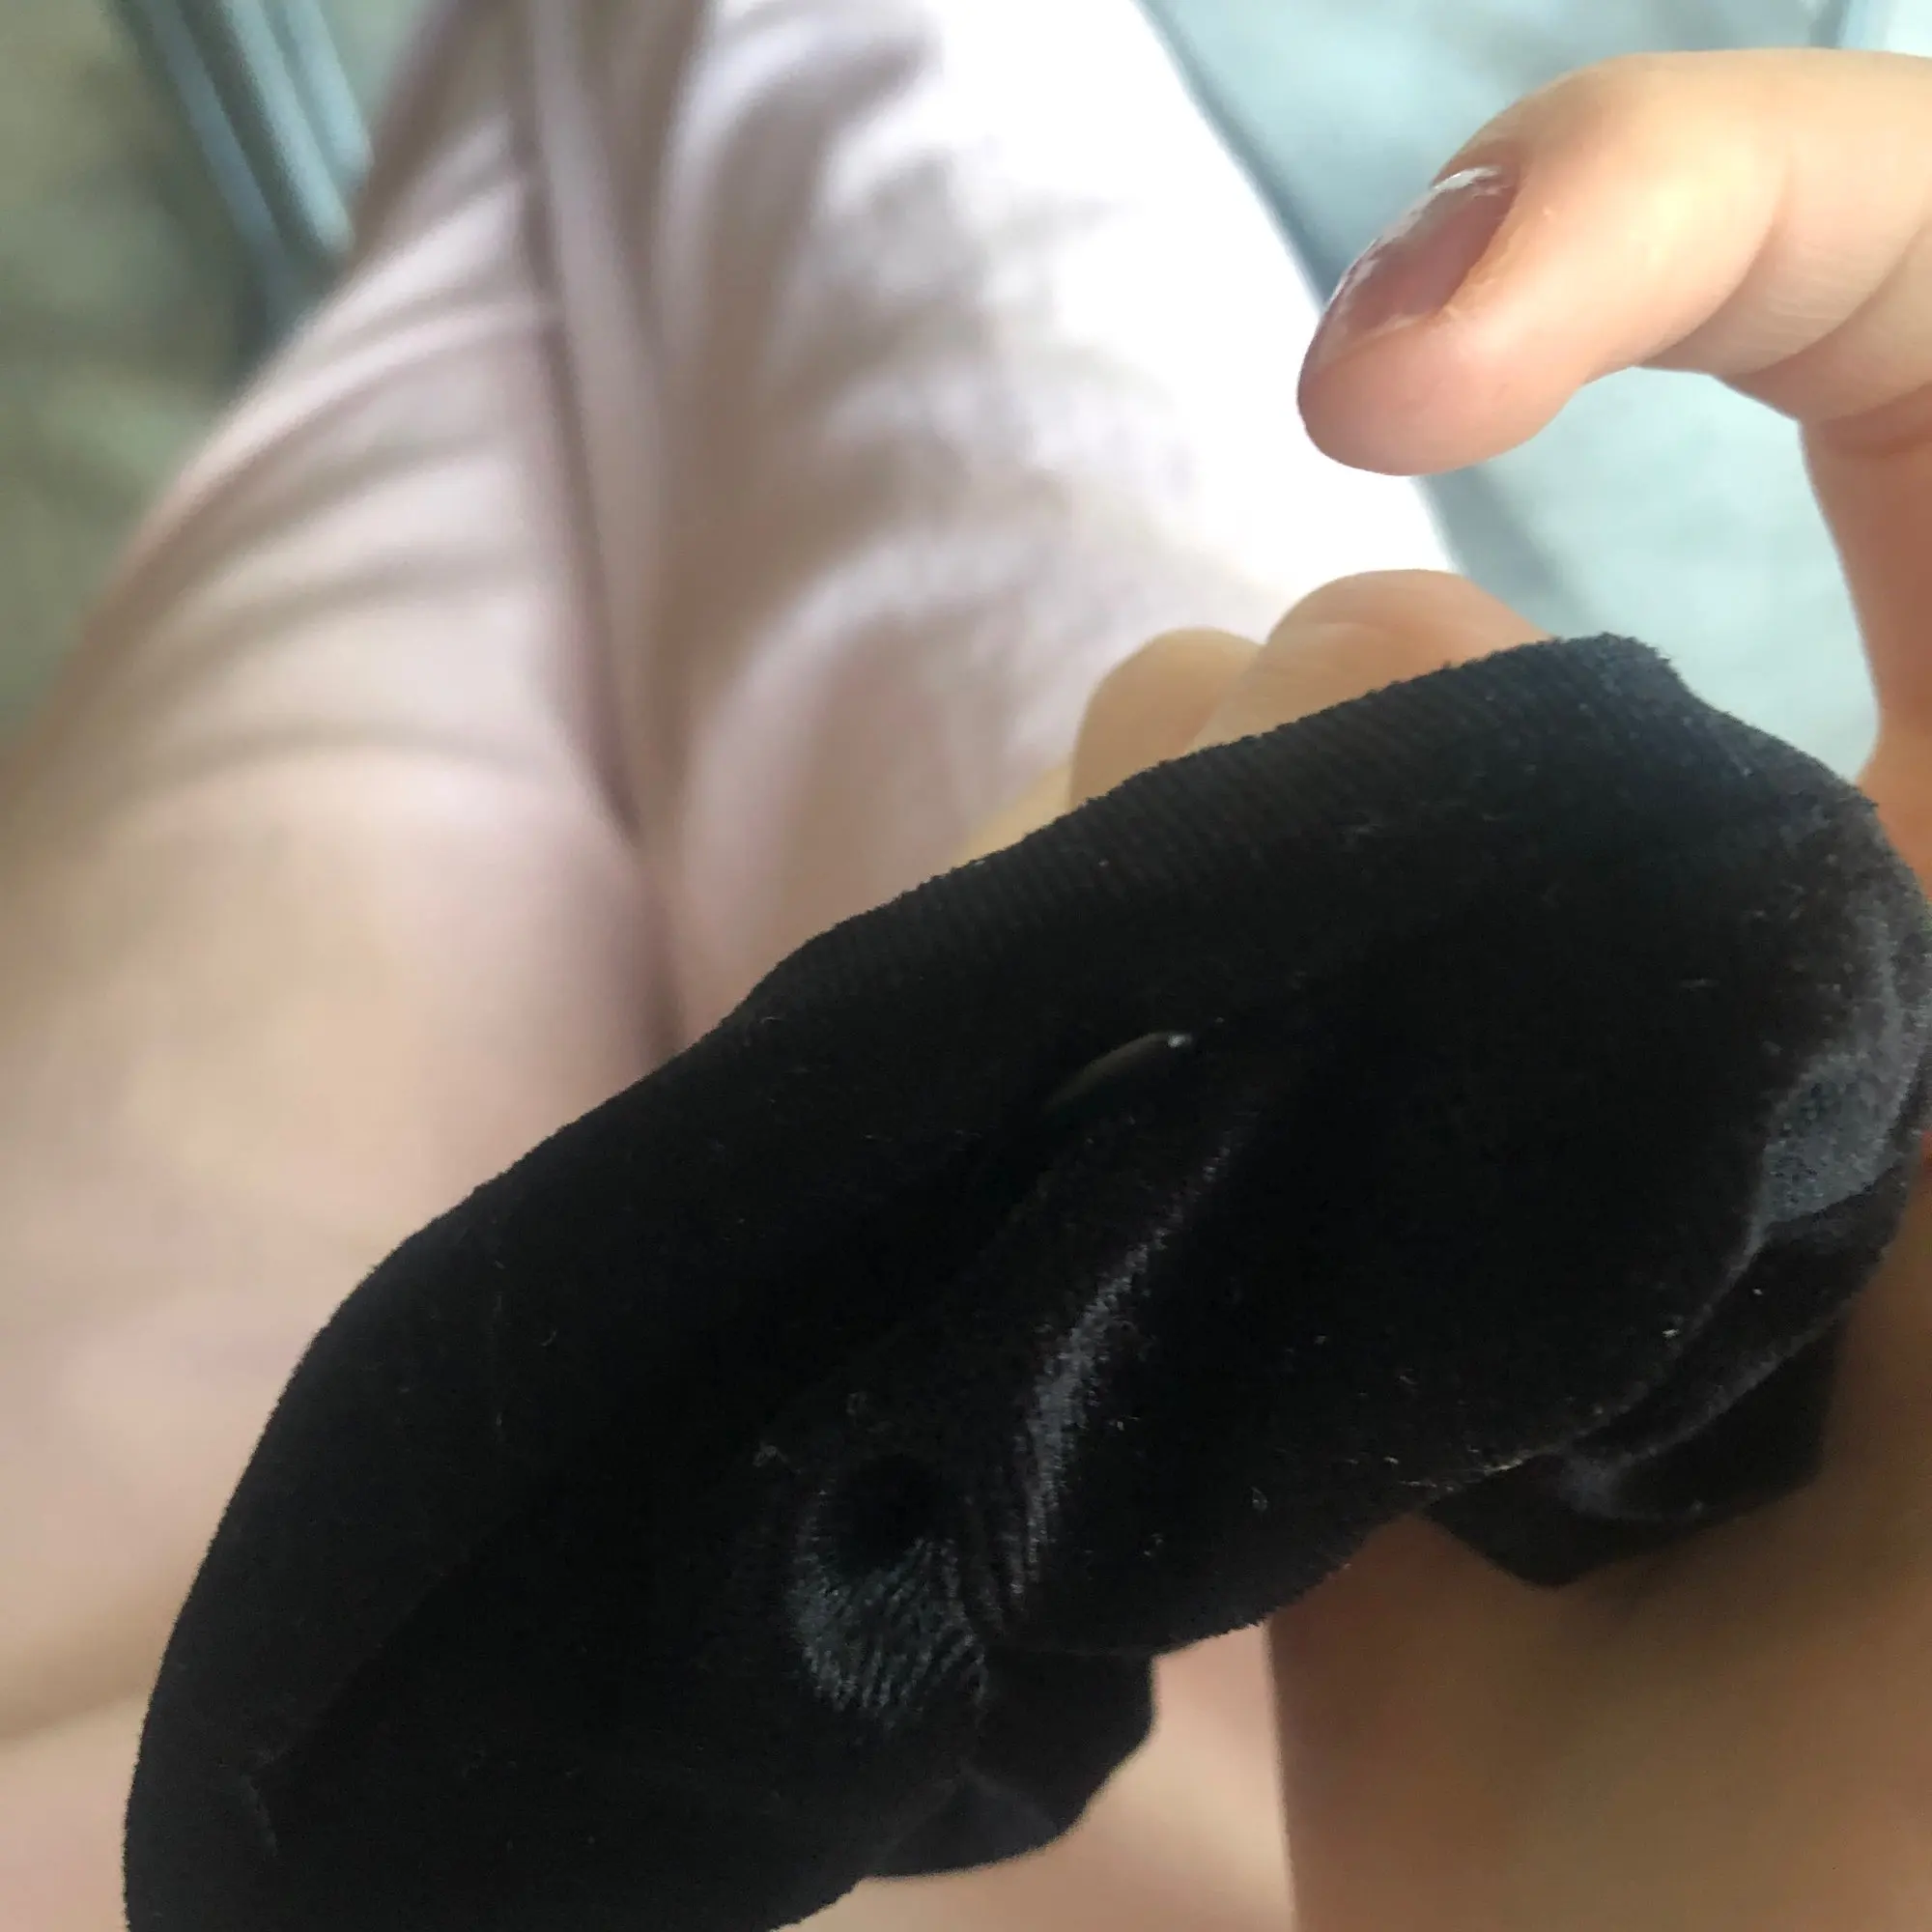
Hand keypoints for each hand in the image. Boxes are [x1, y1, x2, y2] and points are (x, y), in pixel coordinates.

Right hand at [970, 48, 1931, 1931]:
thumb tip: (1574, 669)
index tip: (1401, 377)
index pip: (1891, 347)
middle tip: (1393, 1025)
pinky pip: (1078, 941)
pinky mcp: (1245, 1190)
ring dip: (1170, 860)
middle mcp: (1676, 916)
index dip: (1680, 206)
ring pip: (1210, 752)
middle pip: (1413, 607)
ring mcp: (1432, 1054)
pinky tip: (1096, 1140)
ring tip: (1232, 1132)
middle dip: (1346, 722)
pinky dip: (1051, 969)